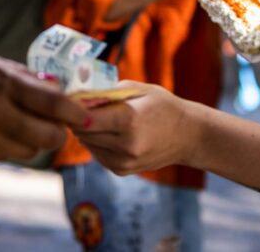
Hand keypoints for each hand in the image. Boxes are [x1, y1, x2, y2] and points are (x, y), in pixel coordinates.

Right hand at [0, 48, 87, 162]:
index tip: (84, 114)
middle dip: (58, 131)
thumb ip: (16, 75)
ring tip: (24, 125)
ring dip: (33, 141)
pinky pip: (3, 156)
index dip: (75, 112)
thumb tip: (51, 85)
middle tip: (56, 123)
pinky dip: (9, 146)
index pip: (53, 104)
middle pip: (48, 136)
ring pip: (28, 151)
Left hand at [73, 82, 194, 175]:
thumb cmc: (163, 106)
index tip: (71, 98)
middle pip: (82, 132)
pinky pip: (96, 154)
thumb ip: (107, 92)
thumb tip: (78, 94)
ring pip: (87, 144)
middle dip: (76, 119)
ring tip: (97, 118)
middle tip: (78, 106)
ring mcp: (124, 161)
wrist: (188, 136)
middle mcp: (125, 145)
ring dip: (86, 131)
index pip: (84, 118)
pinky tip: (109, 132)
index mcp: (128, 120)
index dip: (73, 108)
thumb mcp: (138, 89)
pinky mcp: (122, 170)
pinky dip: (96, 143)